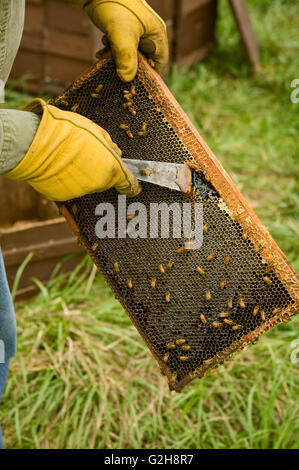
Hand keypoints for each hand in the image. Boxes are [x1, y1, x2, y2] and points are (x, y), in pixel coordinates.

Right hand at [3, 99, 140, 200]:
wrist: (34, 142)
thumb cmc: (66, 131)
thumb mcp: (96, 131)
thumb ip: (110, 146)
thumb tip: (116, 153)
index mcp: (111, 168)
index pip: (129, 183)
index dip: (133, 185)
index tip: (135, 187)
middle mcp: (98, 184)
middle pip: (106, 180)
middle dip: (101, 169)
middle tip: (87, 152)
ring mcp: (80, 191)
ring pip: (87, 183)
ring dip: (83, 173)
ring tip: (68, 155)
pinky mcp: (62, 195)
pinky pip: (70, 186)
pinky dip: (67, 178)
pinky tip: (58, 164)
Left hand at [82, 0, 168, 80]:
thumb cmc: (114, 6)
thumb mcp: (121, 36)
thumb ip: (126, 59)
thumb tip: (127, 79)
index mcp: (157, 33)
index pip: (159, 62)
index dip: (148, 74)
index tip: (133, 82)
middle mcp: (150, 32)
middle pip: (144, 59)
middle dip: (129, 66)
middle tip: (115, 68)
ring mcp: (137, 29)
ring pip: (131, 53)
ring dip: (118, 58)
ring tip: (106, 54)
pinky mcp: (124, 27)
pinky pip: (122, 45)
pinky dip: (113, 50)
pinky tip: (103, 48)